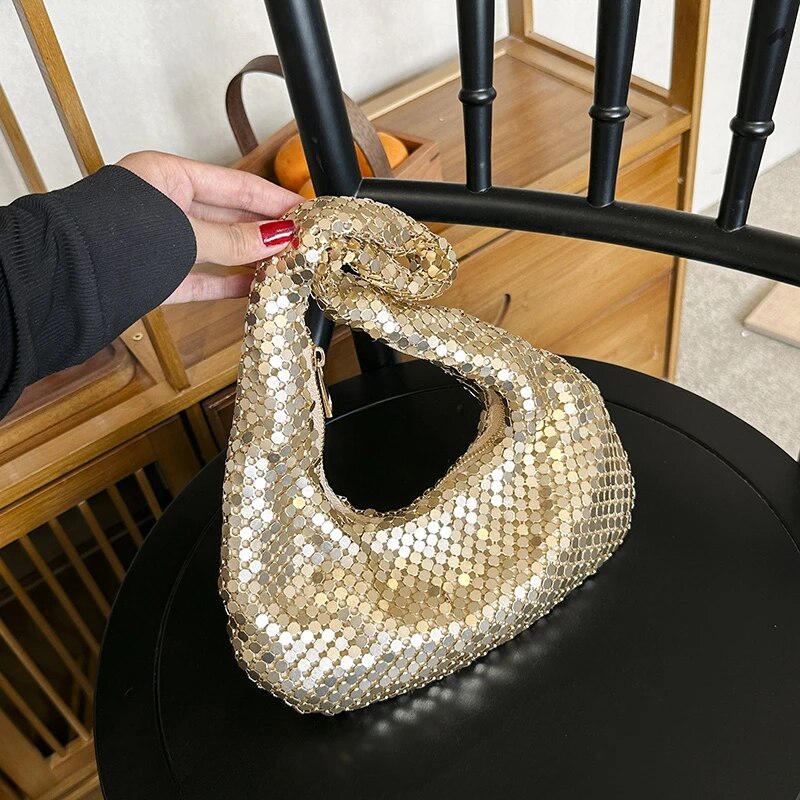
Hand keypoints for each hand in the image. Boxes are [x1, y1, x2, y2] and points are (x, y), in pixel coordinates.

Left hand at [117, 150, 301, 303]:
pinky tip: (255, 289)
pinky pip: (201, 279)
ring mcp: (160, 244)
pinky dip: (227, 285)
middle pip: (227, 217)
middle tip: (303, 243)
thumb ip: (234, 240)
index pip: (233, 184)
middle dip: (265, 232)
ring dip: (250, 260)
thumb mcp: (184, 235)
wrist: (63, 284)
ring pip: (216, 250)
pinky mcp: (157, 277)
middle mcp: (163, 206)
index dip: (272, 199)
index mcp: (165, 176)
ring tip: (287, 267)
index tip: (304, 211)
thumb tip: (280, 238)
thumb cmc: (113, 241)